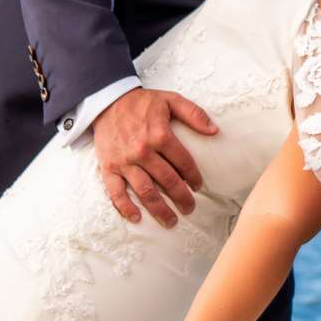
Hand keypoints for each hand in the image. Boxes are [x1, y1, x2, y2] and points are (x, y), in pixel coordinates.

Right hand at [93, 88, 218, 226]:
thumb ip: (194, 114)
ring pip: (145, 191)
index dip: (194, 176)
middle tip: (190, 208)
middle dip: (181, 198)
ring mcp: (124, 161)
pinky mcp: (108, 167)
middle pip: (167, 181)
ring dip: (159, 209)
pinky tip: (136, 218)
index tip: (198, 186)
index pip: (183, 162)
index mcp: (160, 135)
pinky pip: (116, 191)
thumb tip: (214, 131)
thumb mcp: (171, 100)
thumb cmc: (141, 102)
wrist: (106, 100)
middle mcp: (143, 151)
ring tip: (171, 221)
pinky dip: (125, 207)